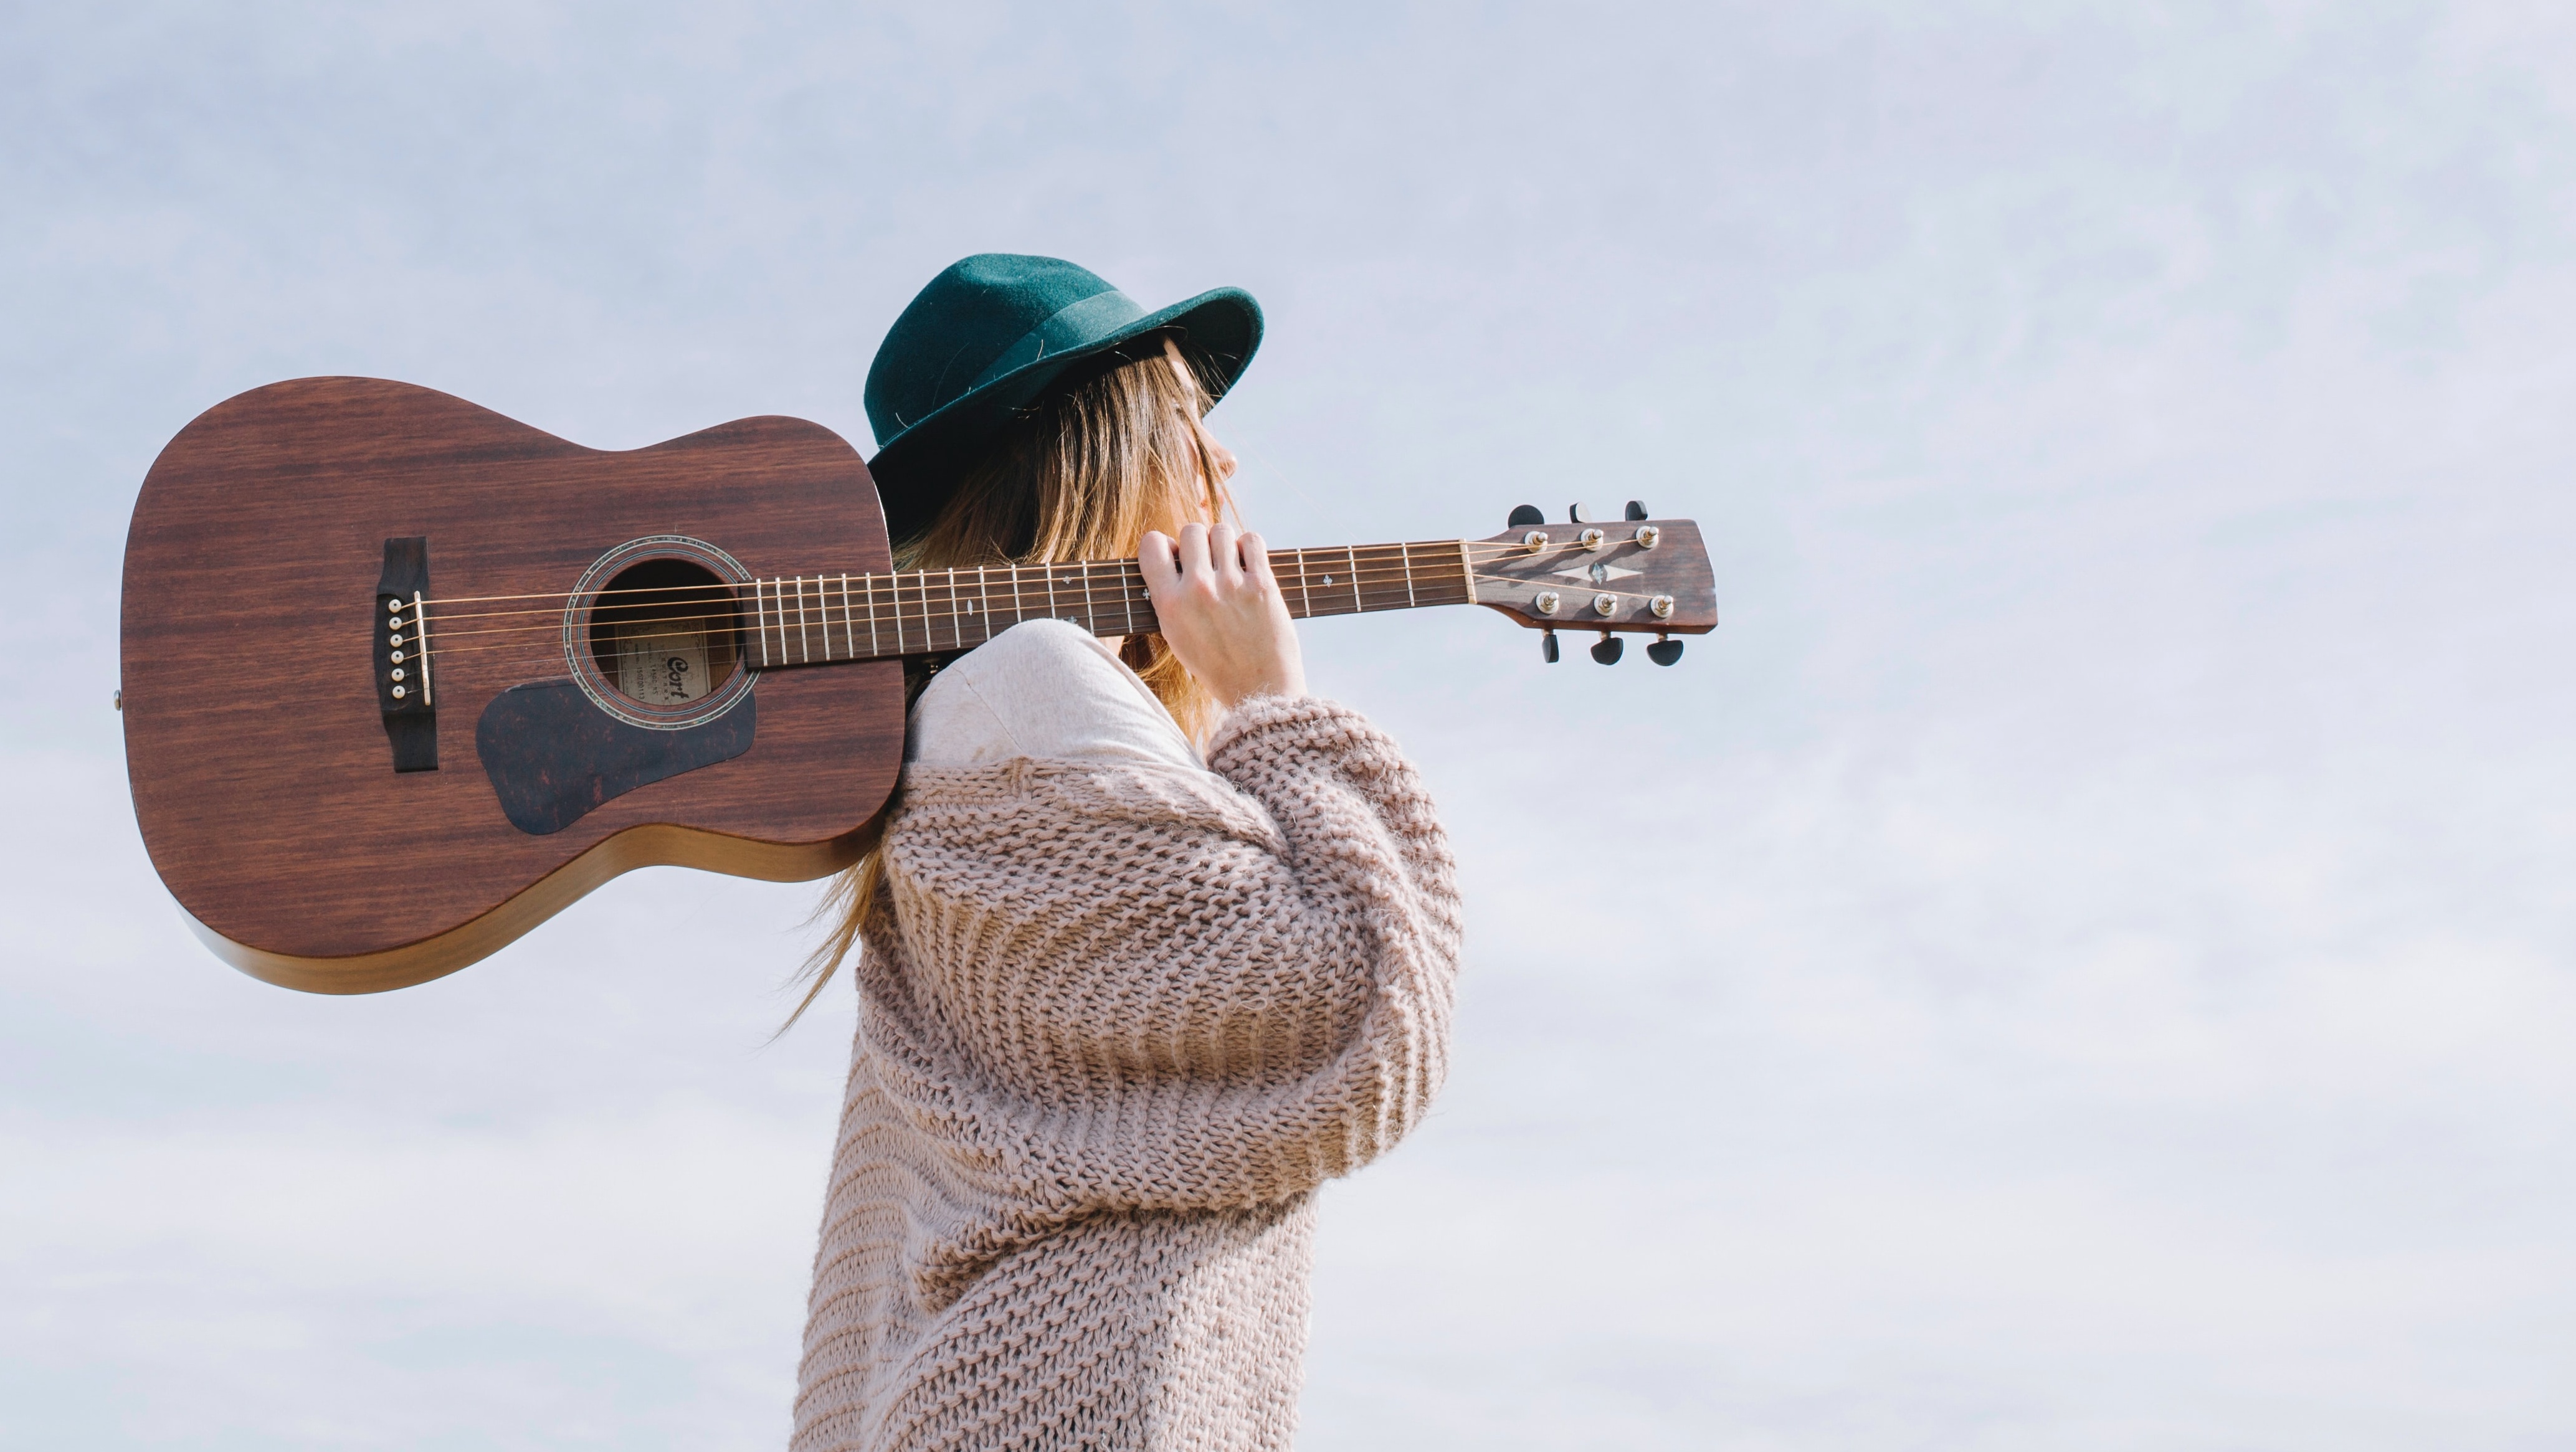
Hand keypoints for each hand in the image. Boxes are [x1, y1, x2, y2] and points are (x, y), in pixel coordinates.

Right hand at [1139, 522, 1306, 707]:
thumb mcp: (1177, 636)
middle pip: (1191, 530)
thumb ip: (1169, 597)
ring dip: (1226, 543)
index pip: (1152, 544)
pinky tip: (1249, 566)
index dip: (1164, 545)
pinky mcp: (1262, 584)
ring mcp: (1231, 585)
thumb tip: (1173, 555)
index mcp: (1170, 604)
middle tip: (1209, 564)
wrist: (1259, 690)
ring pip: (1221, 530)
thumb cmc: (1217, 666)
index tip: (1177, 558)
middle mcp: (1197, 590)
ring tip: (1231, 566)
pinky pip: (1252, 540)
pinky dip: (1250, 547)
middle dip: (1199, 543)